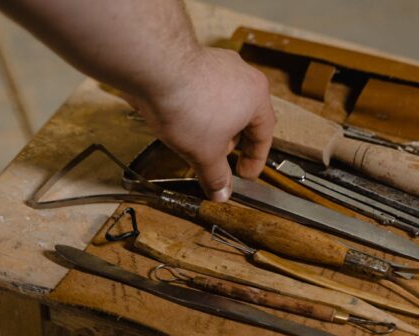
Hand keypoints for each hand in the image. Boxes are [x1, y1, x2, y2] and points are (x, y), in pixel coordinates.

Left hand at [124, 47, 274, 201]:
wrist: (155, 68)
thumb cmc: (188, 105)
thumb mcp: (205, 153)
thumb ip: (216, 175)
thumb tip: (221, 192)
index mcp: (256, 97)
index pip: (264, 135)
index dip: (255, 160)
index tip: (244, 174)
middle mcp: (243, 76)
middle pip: (244, 118)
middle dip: (231, 143)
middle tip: (216, 161)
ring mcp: (219, 64)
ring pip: (222, 104)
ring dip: (212, 126)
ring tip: (194, 142)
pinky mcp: (195, 60)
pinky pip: (202, 92)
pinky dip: (196, 110)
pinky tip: (178, 122)